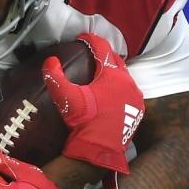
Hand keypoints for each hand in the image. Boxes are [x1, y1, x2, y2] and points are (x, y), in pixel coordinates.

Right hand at [42, 33, 143, 174]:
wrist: (100, 150)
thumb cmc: (85, 122)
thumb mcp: (67, 99)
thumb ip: (55, 78)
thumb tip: (49, 60)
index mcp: (112, 75)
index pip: (102, 48)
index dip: (91, 40)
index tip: (83, 37)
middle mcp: (128, 82)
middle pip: (116, 60)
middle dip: (104, 54)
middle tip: (91, 53)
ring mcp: (135, 96)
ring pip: (125, 75)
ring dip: (114, 70)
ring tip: (101, 71)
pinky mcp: (138, 109)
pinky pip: (130, 90)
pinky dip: (121, 85)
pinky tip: (112, 91)